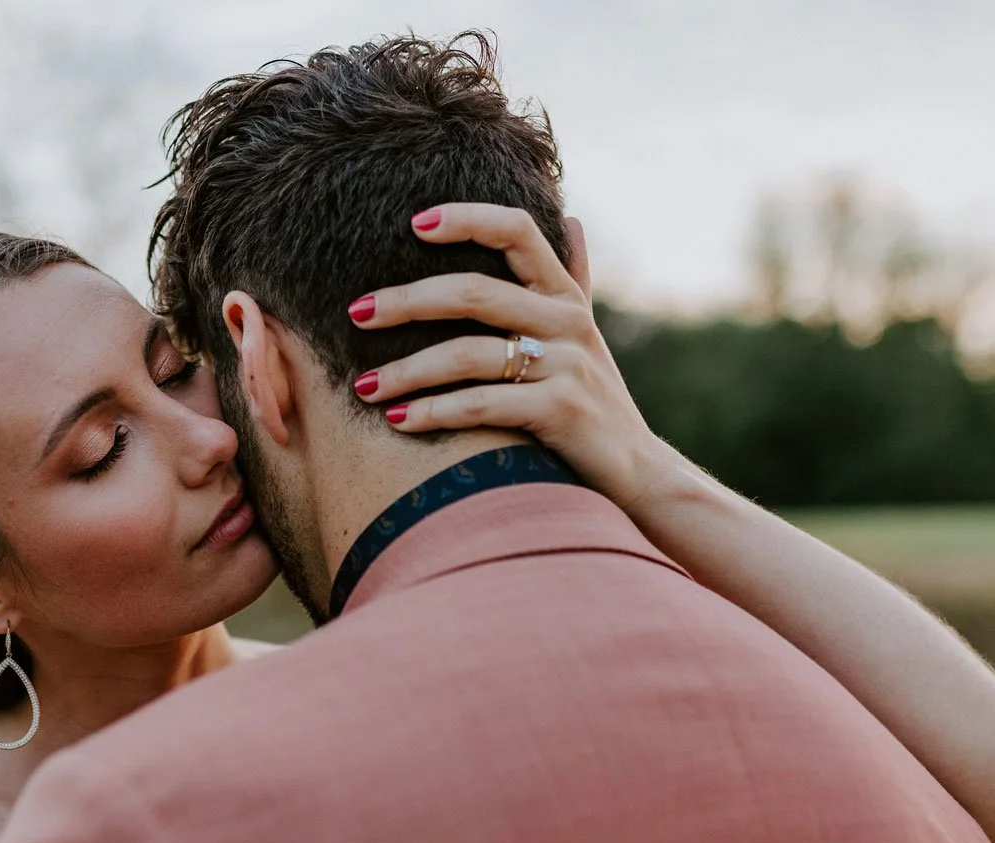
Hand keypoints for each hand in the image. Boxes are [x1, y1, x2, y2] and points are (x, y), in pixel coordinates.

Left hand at [349, 203, 675, 509]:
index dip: (467, 218)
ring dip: (407, 371)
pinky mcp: (561, 412)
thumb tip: (572, 219)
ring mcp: (566, 366)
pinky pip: (482, 404)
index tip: (413, 223)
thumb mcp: (585, 334)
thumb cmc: (596, 401)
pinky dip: (434, 412)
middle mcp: (567, 322)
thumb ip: (575, 279)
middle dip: (406, 302)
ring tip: (364, 387)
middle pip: (474, 292)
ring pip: (467, 354)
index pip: (517, 231)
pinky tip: (399, 421)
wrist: (638, 472)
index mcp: (564, 296)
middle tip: (356, 314)